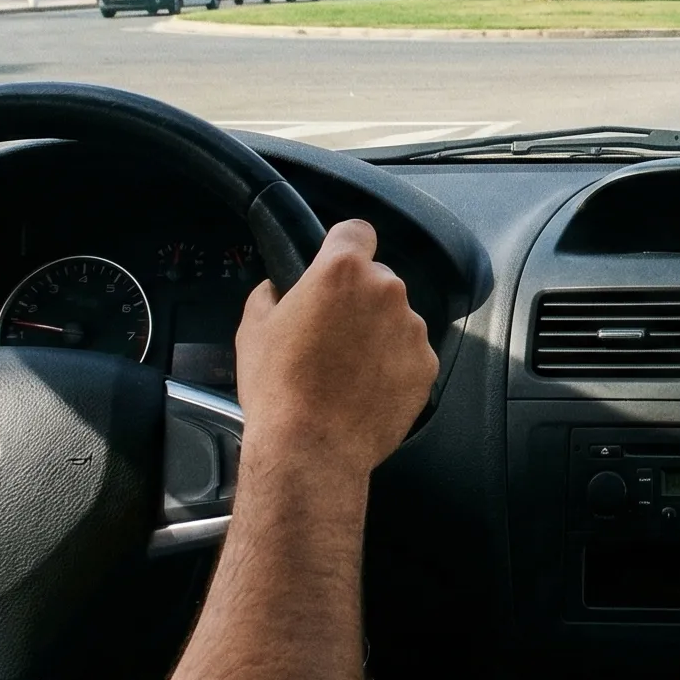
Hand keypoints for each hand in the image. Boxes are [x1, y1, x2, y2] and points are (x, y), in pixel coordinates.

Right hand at [232, 220, 435, 477]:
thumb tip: (281, 288)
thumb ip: (272, 293)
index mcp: (342, 271)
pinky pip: (410, 353)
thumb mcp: (253, 328)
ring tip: (348, 369)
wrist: (312, 449)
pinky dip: (394, 364)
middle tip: (332, 333)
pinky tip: (367, 389)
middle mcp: (386, 290)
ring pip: (396, 317)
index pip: (356, 231)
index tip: (336, 266)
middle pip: (378, 278)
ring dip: (378, 332)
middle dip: (359, 298)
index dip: (344, 246)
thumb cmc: (278, 387)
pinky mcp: (427, 365)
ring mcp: (412, 328)